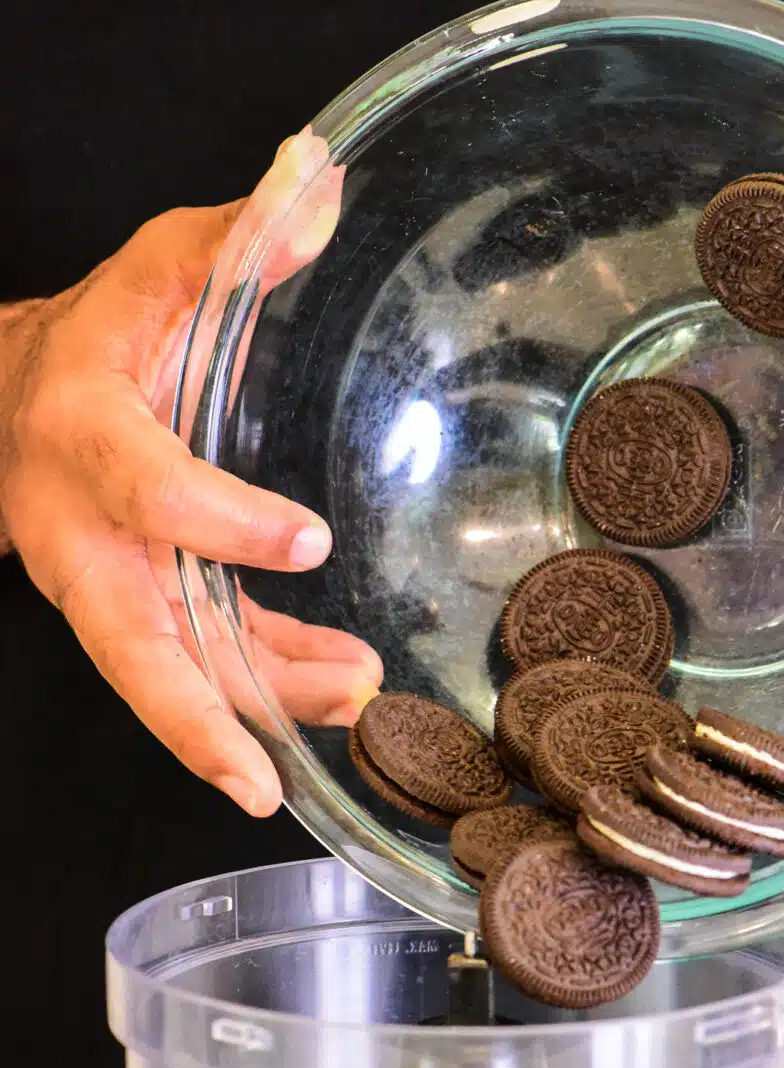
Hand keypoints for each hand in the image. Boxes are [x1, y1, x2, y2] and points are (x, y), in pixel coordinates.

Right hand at [0, 127, 381, 815]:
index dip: (220, 520)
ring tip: (352, 711)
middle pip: (129, 647)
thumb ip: (239, 242)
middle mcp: (87, 537)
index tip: (307, 539)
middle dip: (197, 713)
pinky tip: (342, 696)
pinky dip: (268, 692)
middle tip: (262, 771)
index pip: (148, 490)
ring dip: (259, 710)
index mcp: (85, 439)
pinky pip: (206, 666)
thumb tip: (319, 182)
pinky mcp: (148, 614)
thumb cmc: (97, 342)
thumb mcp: (157, 274)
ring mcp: (114, 590)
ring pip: (175, 677)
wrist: (19, 409)